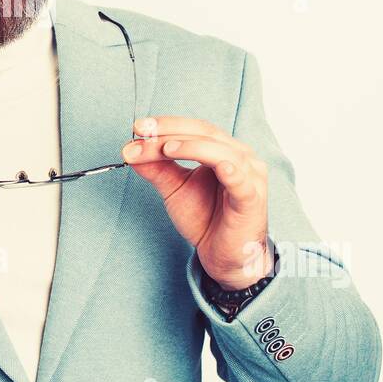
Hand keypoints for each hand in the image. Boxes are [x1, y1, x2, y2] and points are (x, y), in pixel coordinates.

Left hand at [121, 116, 271, 288]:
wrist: (224, 257)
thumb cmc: (206, 219)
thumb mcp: (175, 188)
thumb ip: (156, 168)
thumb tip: (131, 149)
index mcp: (222, 149)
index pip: (193, 128)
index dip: (166, 125)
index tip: (138, 127)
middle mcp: (239, 156)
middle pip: (204, 133)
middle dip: (171, 131)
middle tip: (143, 132)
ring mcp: (249, 175)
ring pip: (220, 151)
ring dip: (190, 147)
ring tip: (164, 148)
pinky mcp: (251, 198)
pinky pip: (240, 180)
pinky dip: (229, 170)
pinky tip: (217, 166)